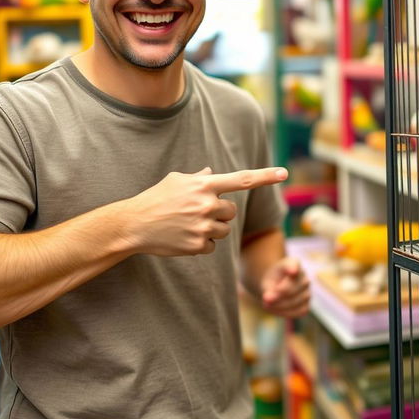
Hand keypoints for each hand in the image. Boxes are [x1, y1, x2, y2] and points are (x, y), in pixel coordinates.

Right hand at [120, 166, 287, 256]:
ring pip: (224, 230)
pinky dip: (201, 244)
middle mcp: (206, 205)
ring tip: (188, 225)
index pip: (242, 180)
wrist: (133, 225)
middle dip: (220, 212)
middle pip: (232, 211)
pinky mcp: (197, 245)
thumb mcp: (176, 181)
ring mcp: (202, 226)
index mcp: (204, 186)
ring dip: (212, 229)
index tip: (285, 173)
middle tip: (199, 212)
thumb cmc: (155, 198)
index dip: (265, 177)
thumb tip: (211, 174)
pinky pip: (212, 246)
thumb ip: (198, 179)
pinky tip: (183, 237)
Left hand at [260, 257, 309, 318]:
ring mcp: (307, 290)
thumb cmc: (272, 281)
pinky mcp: (306, 304)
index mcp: (293, 263)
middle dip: (278, 297)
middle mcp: (303, 276)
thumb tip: (267, 299)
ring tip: (267, 306)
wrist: (277, 287)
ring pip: (296, 301)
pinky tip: (276, 311)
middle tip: (264, 301)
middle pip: (292, 288)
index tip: (292, 272)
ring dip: (280, 306)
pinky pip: (300, 311)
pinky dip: (287, 313)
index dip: (293, 269)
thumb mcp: (267, 282)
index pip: (293, 266)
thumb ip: (268, 289)